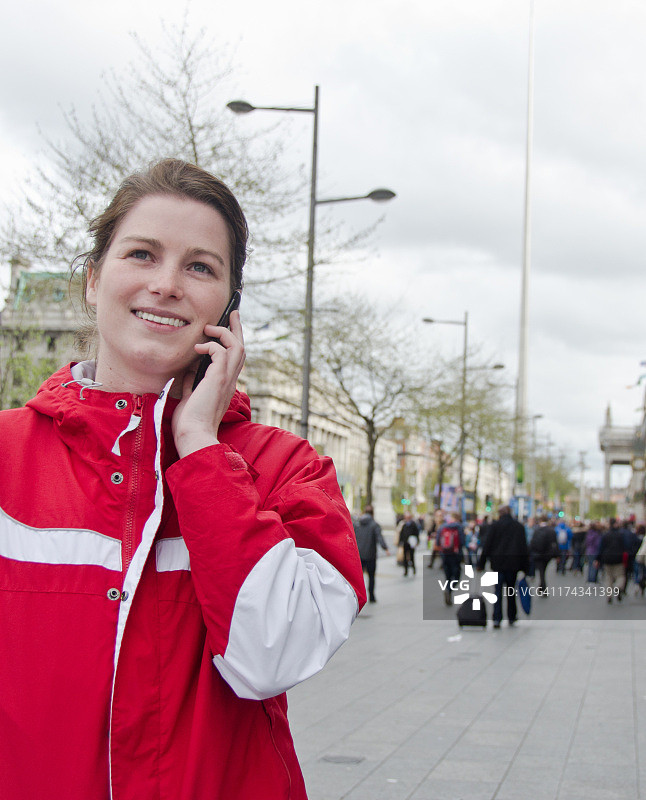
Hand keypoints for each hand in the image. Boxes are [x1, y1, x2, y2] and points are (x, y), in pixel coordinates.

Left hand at [172, 311, 244, 457]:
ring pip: (237, 347)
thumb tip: (189, 370)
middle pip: (241, 348)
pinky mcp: (218, 378)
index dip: (232, 342)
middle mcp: (230, 381)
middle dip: (236, 328)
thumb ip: (191, 383)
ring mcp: (227, 379)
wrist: (193, 435)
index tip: (226, 328)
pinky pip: (220, 351)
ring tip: (211, 327)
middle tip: (232, 313)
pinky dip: (210, 345)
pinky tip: (197, 347)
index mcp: (225, 385)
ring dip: (225, 332)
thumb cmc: (190, 422)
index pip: (234, 359)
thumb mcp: (189, 397)